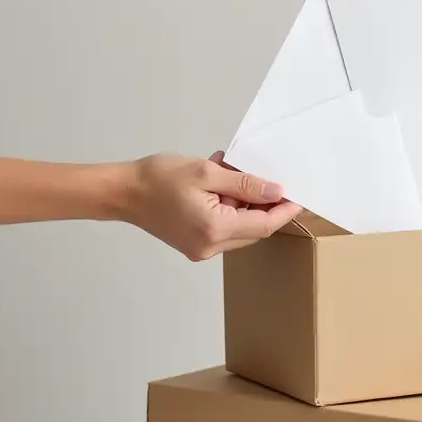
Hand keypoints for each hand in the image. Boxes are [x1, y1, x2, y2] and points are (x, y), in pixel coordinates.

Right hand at [122, 152, 301, 260]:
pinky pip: (225, 229)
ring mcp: (202, 249)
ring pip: (241, 229)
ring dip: (245, 204)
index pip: (264, 224)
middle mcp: (210, 246)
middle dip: (265, 205)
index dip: (284, 210)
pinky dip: (230, 208)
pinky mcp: (195, 245)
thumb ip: (245, 183)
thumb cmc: (158, 179)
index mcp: (215, 229)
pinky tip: (221, 186)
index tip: (298, 196)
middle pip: (254, 229)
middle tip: (267, 178)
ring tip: (233, 175)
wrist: (123, 192)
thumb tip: (276, 191)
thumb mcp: (207, 172)